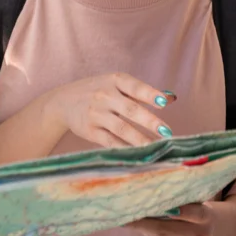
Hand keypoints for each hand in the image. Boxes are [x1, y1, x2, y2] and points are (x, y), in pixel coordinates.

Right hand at [44, 72, 174, 148]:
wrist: (63, 101)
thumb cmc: (98, 90)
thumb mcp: (116, 84)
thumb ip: (142, 92)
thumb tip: (171, 98)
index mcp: (114, 80)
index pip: (135, 87)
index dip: (150, 95)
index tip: (164, 103)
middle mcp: (105, 95)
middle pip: (131, 110)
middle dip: (150, 122)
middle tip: (167, 132)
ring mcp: (96, 114)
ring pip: (121, 129)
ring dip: (140, 140)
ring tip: (156, 148)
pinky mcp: (89, 131)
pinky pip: (110, 141)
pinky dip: (125, 148)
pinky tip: (138, 154)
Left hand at [127, 204, 213, 235]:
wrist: (213, 231)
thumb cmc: (197, 208)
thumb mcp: (195, 200)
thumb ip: (179, 198)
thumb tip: (147, 193)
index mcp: (206, 216)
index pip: (188, 211)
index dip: (168, 207)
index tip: (146, 200)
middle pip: (166, 230)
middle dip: (142, 221)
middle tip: (124, 212)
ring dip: (143, 228)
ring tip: (128, 217)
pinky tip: (143, 228)